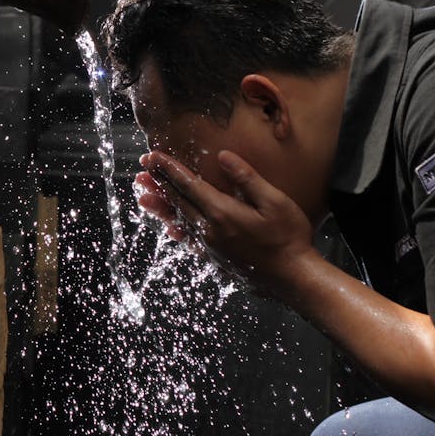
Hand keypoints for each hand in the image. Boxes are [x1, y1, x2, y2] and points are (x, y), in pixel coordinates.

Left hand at [136, 150, 316, 293]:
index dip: (168, 168)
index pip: (187, 184)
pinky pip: (189, 240)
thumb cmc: (289, 238)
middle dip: (158, 184)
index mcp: (222, 212)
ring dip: (160, 206)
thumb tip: (223, 156)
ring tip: (143, 197)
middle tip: (140, 171)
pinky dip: (176, 229)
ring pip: (178, 221)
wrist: (293, 279)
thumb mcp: (274, 201)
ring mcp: (209, 246)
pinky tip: (169, 226)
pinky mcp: (214, 258)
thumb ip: (246, 178)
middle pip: (176, 201)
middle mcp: (209, 230)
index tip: (151, 156)